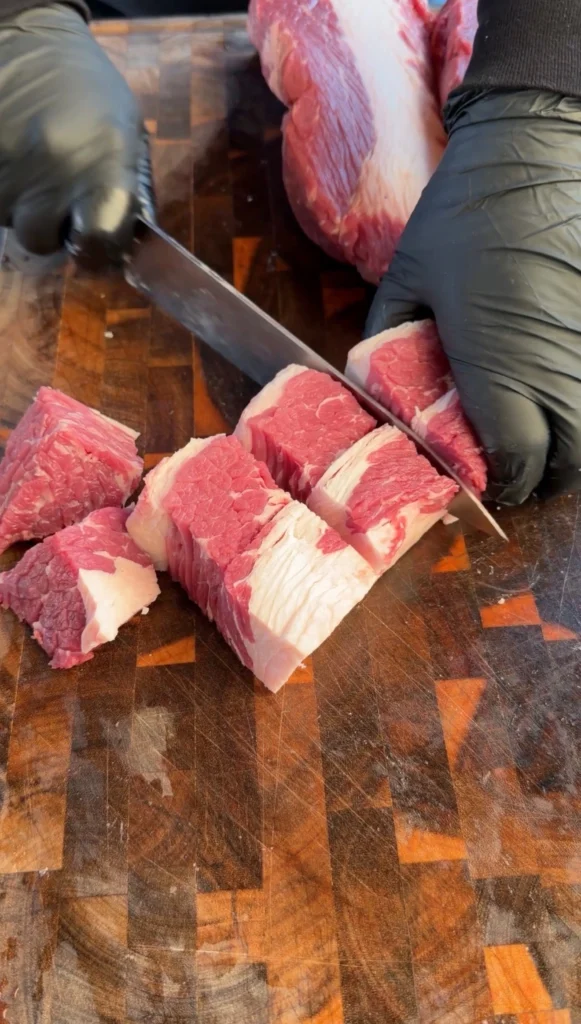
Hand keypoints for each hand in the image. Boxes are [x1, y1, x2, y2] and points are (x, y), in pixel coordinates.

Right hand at [0, 3, 154, 269]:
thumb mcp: (127, 136)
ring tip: (37, 165)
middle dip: (50, 226)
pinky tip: (18, 157)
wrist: (27, 39)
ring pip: (12, 219)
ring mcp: (9, 170)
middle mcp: (52, 173)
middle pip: (42, 239)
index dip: (98, 253)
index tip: (98, 246)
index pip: (97, 242)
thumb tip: (120, 243)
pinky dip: (6, 187)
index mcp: (102, 168)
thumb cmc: (89, 90)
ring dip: (24, 204)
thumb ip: (126, 193)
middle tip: (59, 197)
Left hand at [365, 90, 580, 504]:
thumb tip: (376, 387)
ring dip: (564, 447)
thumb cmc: (469, 210)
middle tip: (507, 456)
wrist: (540, 145)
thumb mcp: (409, 277)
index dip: (493, 478)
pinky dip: (580, 408)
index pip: (514, 464)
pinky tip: (558, 386)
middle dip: (534, 475)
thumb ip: (387, 341)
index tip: (475, 467)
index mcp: (501, 368)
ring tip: (535, 427)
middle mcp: (561, 372)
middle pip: (564, 468)